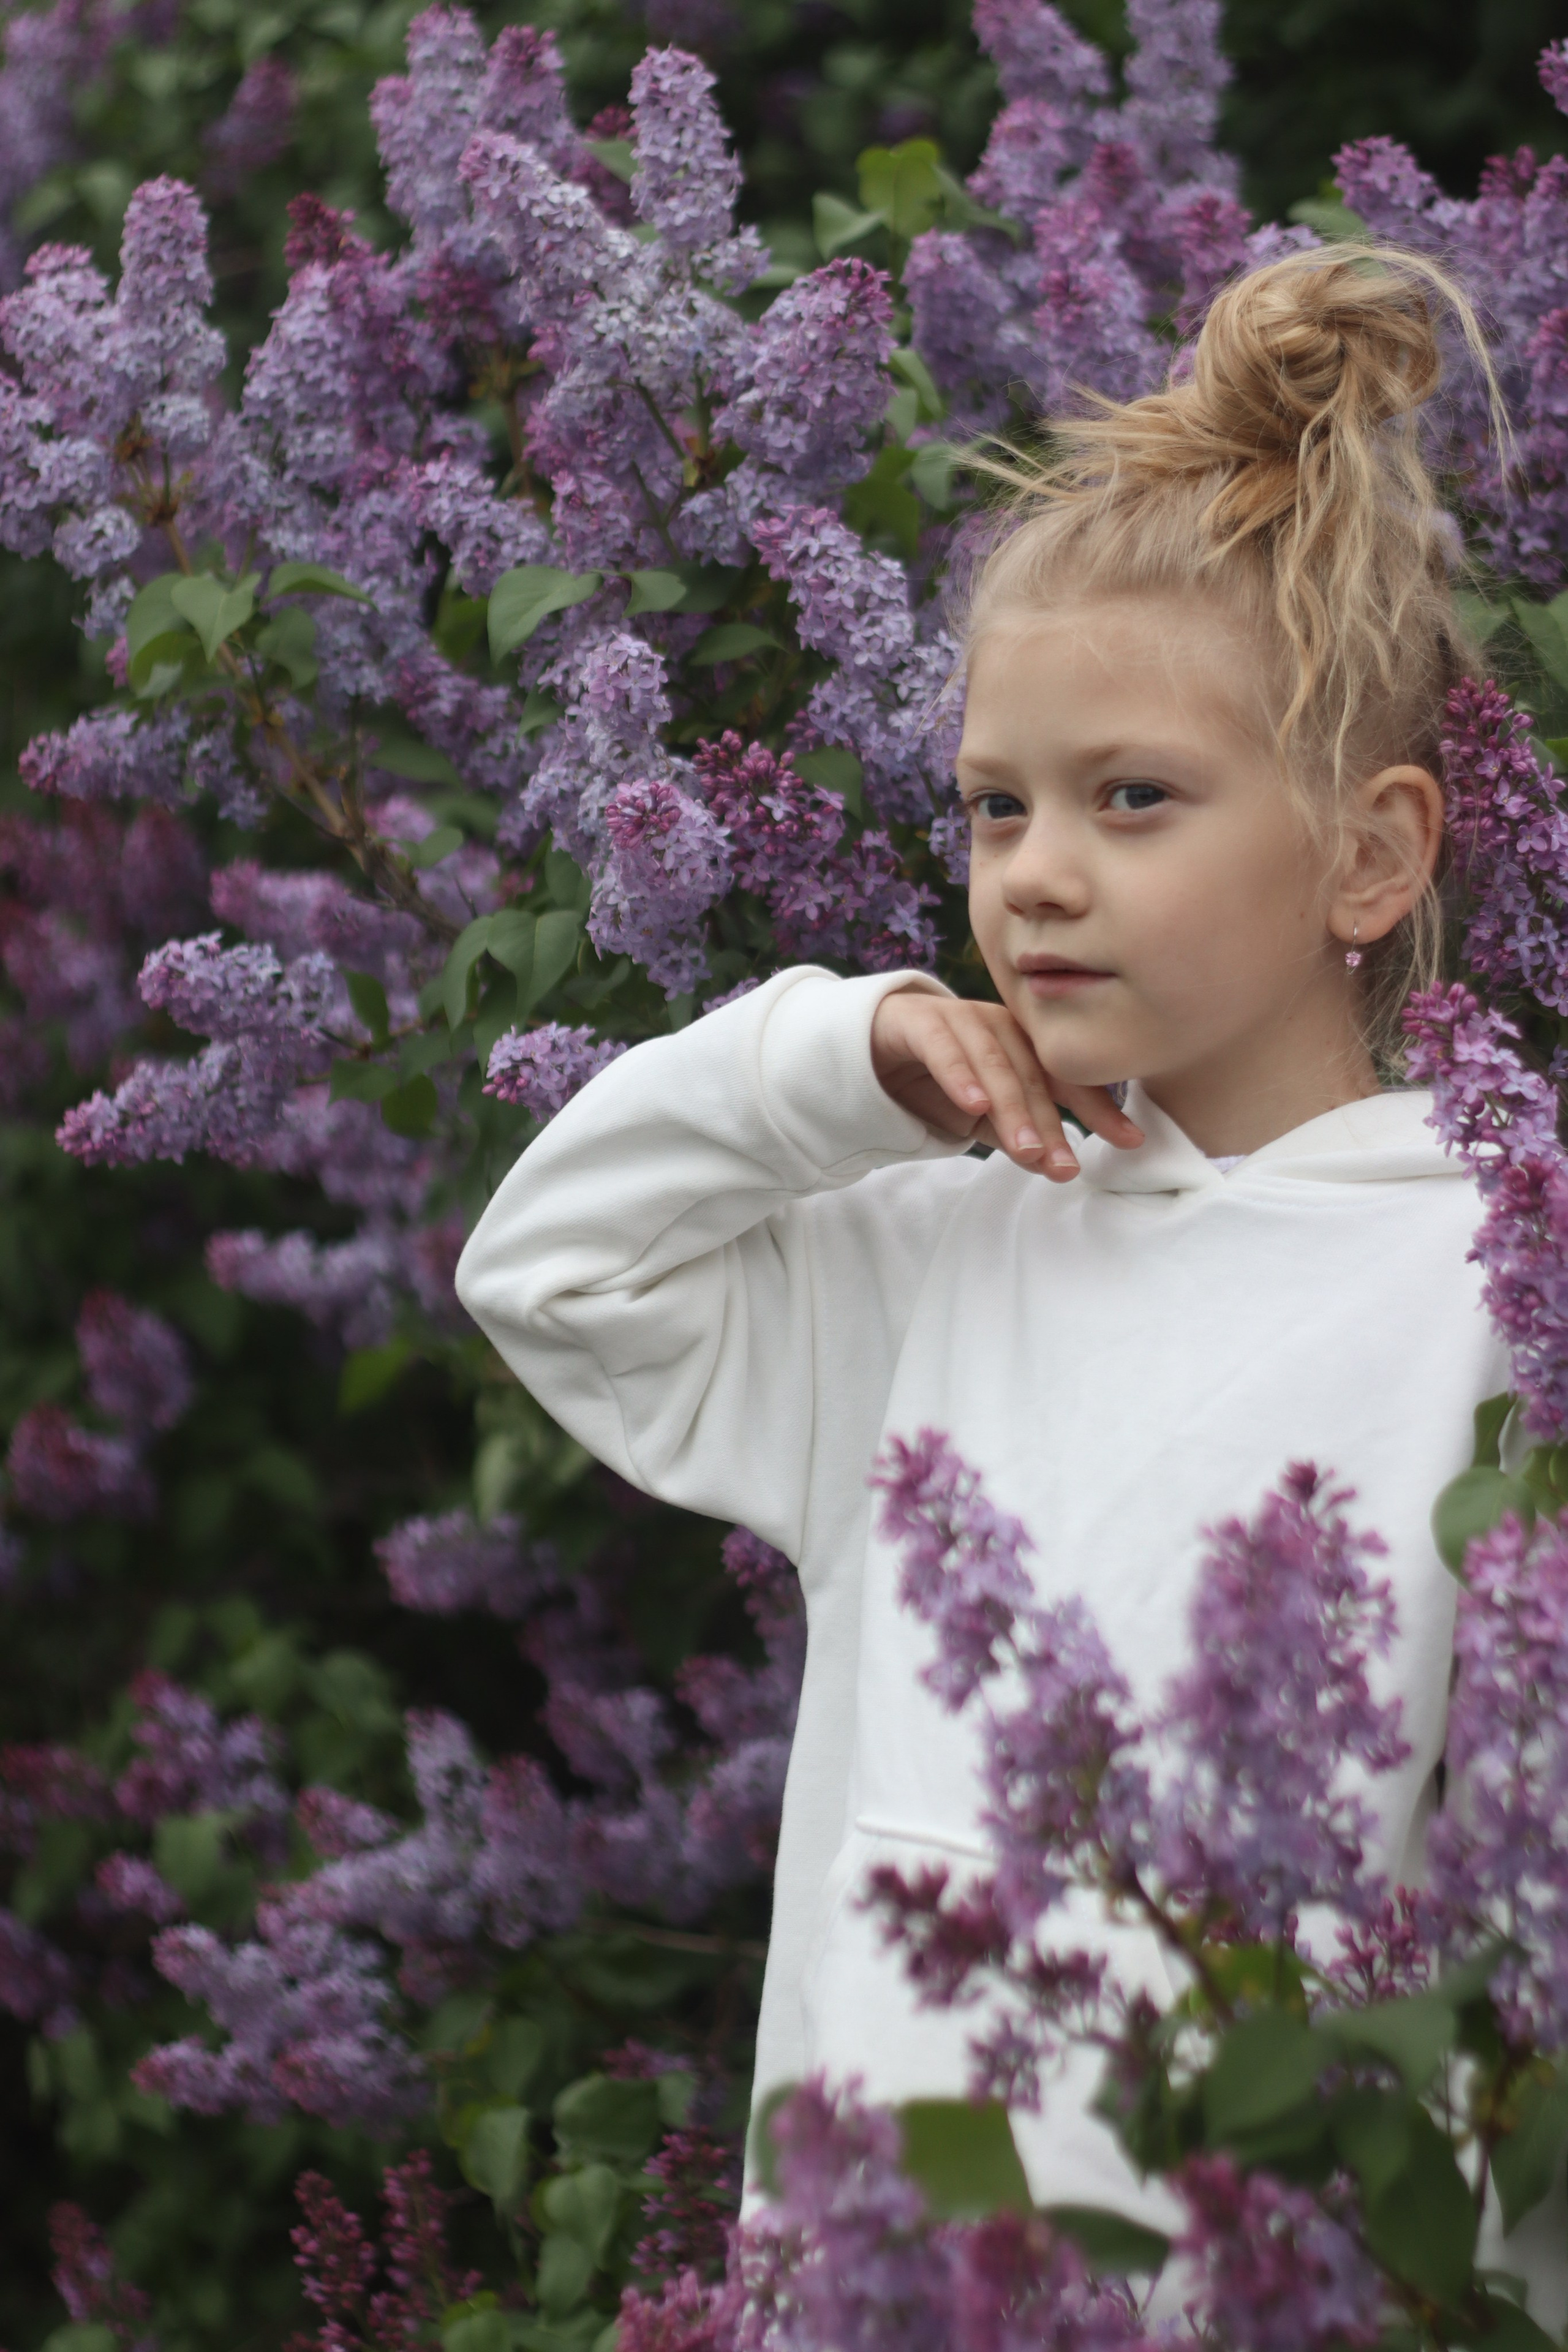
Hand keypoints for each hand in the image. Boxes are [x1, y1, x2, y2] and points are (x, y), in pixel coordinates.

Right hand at [870, 990, 1143, 1179]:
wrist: (864, 1051)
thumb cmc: (931, 1082)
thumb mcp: (978, 1117)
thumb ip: (1014, 1135)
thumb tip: (1059, 1168)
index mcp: (1022, 1047)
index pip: (1067, 1080)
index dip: (1099, 1110)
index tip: (1131, 1141)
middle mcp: (999, 1027)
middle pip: (1033, 1076)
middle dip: (1052, 1123)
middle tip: (1066, 1166)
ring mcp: (959, 1019)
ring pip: (994, 1063)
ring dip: (1012, 1107)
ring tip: (1027, 1149)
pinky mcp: (917, 1021)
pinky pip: (942, 1047)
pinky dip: (959, 1075)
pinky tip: (975, 1104)